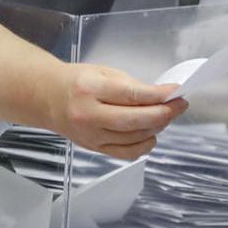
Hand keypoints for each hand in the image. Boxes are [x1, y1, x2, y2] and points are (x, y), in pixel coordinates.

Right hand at [44, 63, 186, 159]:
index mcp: (89, 89)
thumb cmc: (76, 82)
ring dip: (156, 127)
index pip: (132, 95)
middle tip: (179, 105)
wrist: (47, 98)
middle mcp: (88, 115)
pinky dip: (144, 145)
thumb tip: (161, 97)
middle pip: (135, 121)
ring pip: (135, 138)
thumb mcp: (102, 73)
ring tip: (164, 115)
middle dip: (164, 114)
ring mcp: (90, 135)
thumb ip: (131, 86)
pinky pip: (127, 153)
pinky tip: (150, 134)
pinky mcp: (94, 148)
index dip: (159, 95)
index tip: (176, 92)